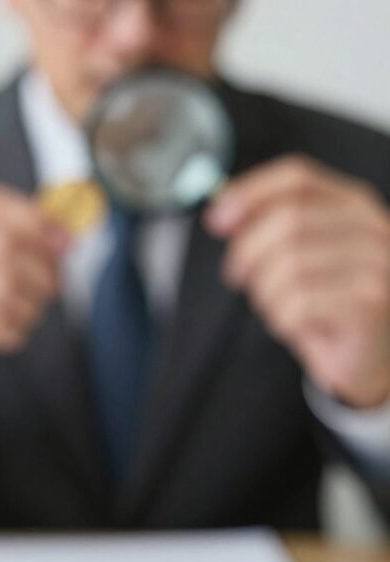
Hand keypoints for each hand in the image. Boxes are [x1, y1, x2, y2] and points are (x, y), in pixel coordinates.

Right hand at [0, 184, 67, 414]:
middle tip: (51, 287)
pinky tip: (10, 334)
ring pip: (2, 285)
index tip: (61, 241)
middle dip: (41, 267)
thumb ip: (20, 241)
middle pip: (0, 244)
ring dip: (31, 304)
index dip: (35, 220)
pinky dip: (15, 330)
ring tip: (27, 314)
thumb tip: (66, 237)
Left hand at [207, 155, 389, 408]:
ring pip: (290, 264)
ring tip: (276, 306)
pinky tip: (293, 324)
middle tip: (235, 276)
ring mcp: (378, 262)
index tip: (215, 221)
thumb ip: (263, 227)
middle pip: (288, 219)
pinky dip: (281, 317)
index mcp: (351, 203)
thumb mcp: (290, 256)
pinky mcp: (372, 300)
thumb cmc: (323, 302)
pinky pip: (300, 302)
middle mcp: (372, 225)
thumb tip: (221, 211)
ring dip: (265, 292)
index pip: (297, 177)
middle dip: (248, 251)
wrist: (364, 357)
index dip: (249, 192)